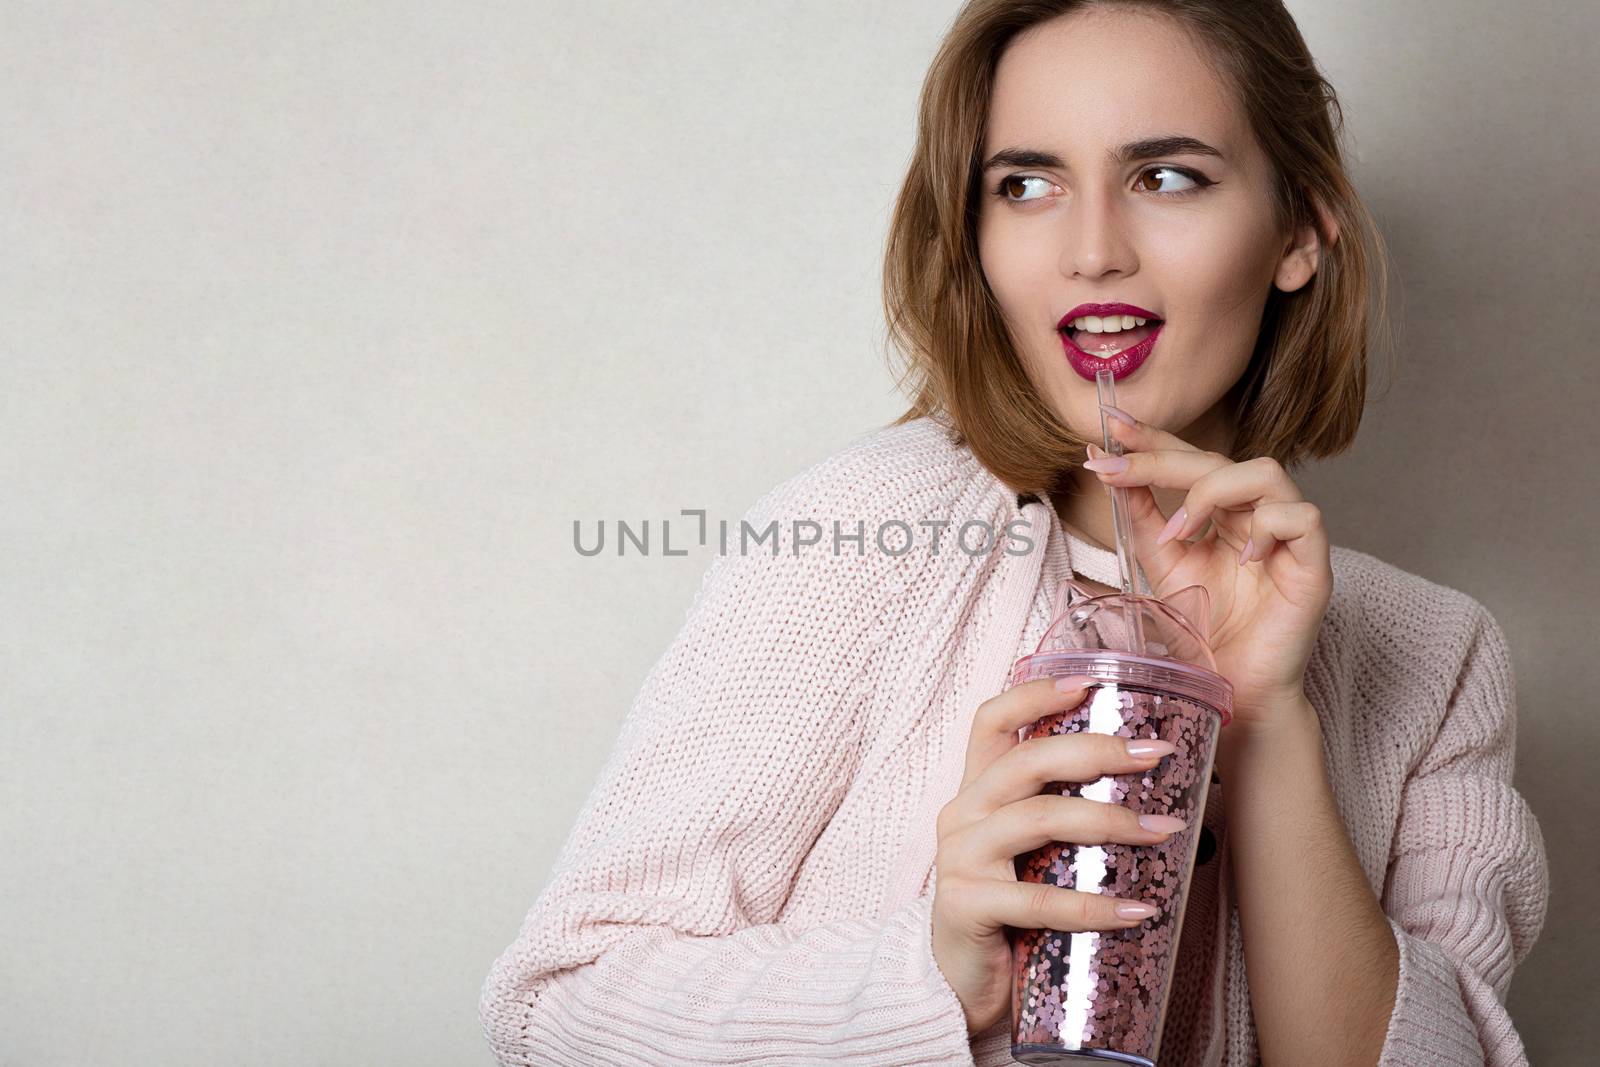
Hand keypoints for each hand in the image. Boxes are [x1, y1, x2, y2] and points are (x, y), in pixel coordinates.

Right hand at [930, 676, 1184, 1036]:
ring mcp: (959, 859)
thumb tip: (1157, 797)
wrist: (956, 985)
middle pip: (1026, 761)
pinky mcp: (965, 906)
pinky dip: (1094, 905)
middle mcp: (962, 814)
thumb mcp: (1030, 855)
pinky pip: (1038, 899)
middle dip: (1097, 751)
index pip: (991, 721)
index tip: (1089, 683)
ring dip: (1108, 820)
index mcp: (977, 793)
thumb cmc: (1008, 914)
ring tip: (1162, 831)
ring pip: (1037, 819)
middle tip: (1156, 756)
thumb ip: (1065, 821)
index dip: (1034, 695)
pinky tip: (1137, 911)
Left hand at [1082, 406, 1332, 728]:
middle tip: (1118, 466)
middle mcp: (1256, 516)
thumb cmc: (1203, 635)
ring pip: (1266, 473)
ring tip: (1181, 531)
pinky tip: (1241, 559)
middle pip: (1218, 460)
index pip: (1190, 461)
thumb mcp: (1161, 567)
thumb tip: (1108, 467)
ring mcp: (1287, 538)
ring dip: (1212, 492)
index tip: (1111, 425)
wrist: (1231, 693)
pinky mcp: (1313, 565)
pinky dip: (1268, 527)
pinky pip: (1302, 518)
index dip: (1154, 439)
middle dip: (1163, 457)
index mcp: (1222, 514)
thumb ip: (1141, 517)